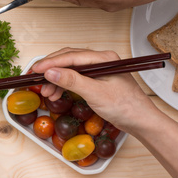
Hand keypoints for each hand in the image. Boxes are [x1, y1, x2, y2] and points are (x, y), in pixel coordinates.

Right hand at [29, 48, 155, 132]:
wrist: (141, 121)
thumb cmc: (125, 107)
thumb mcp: (95, 94)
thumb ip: (72, 81)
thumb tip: (51, 72)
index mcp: (104, 58)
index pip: (72, 56)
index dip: (51, 62)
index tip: (35, 70)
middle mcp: (102, 60)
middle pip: (69, 59)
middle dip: (51, 69)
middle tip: (35, 79)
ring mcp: (100, 70)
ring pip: (71, 69)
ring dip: (56, 79)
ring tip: (46, 92)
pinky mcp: (98, 81)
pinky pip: (76, 78)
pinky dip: (64, 85)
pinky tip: (56, 93)